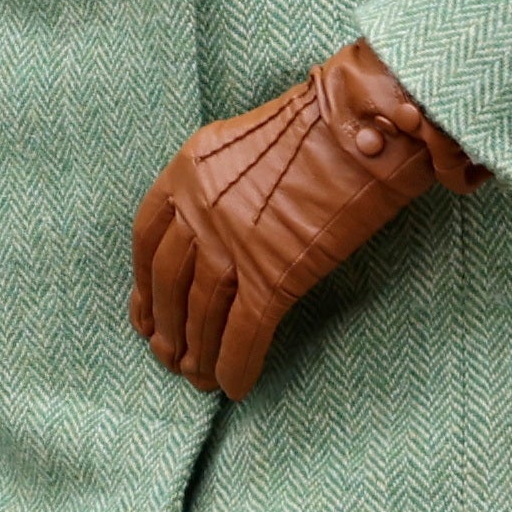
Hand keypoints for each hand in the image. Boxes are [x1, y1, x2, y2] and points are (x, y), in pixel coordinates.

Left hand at [127, 38, 474, 398]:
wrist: (367, 125)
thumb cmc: (320, 127)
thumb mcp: (245, 143)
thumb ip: (220, 186)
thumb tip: (217, 234)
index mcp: (187, 172)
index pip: (147, 240)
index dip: (144, 284)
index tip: (145, 314)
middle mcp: (200, 210)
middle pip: (170, 283)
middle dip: (169, 327)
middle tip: (170, 357)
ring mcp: (234, 245)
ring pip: (203, 314)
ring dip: (199, 353)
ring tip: (197, 378)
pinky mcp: (274, 275)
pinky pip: (244, 332)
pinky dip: (236, 364)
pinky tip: (234, 386)